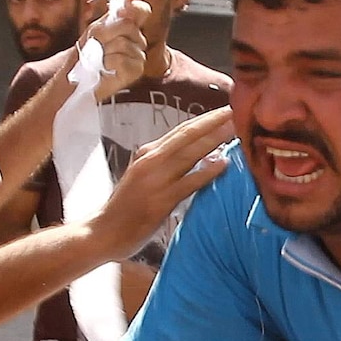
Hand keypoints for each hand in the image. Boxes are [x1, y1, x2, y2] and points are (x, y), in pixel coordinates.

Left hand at [77, 0, 150, 100]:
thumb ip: (115, 16)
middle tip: (99, 44)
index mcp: (128, 27)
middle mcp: (137, 40)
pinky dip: (109, 62)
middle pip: (130, 26)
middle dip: (108, 33)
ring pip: (125, 44)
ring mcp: (139, 56)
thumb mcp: (97, 28)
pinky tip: (106, 67)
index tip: (125, 5)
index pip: (142, 11)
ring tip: (100, 58)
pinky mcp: (137, 70)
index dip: (136, 7)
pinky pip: (124, 59)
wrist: (79, 76)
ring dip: (106, 51)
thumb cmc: (87, 53)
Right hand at [88, 106, 234, 261]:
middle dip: (213, 121)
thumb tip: (206, 155)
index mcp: (149, 153)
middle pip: (188, 135)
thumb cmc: (128, 207)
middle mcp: (151, 160)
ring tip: (237, 129)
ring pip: (190, 153)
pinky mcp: (160, 200)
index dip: (206, 119)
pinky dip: (207, 172)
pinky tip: (224, 164)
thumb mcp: (146, 176)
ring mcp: (155, 179)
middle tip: (237, 110)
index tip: (227, 109)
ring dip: (214, 139)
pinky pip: (189, 182)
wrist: (103, 231)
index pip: (182, 130)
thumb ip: (170, 164)